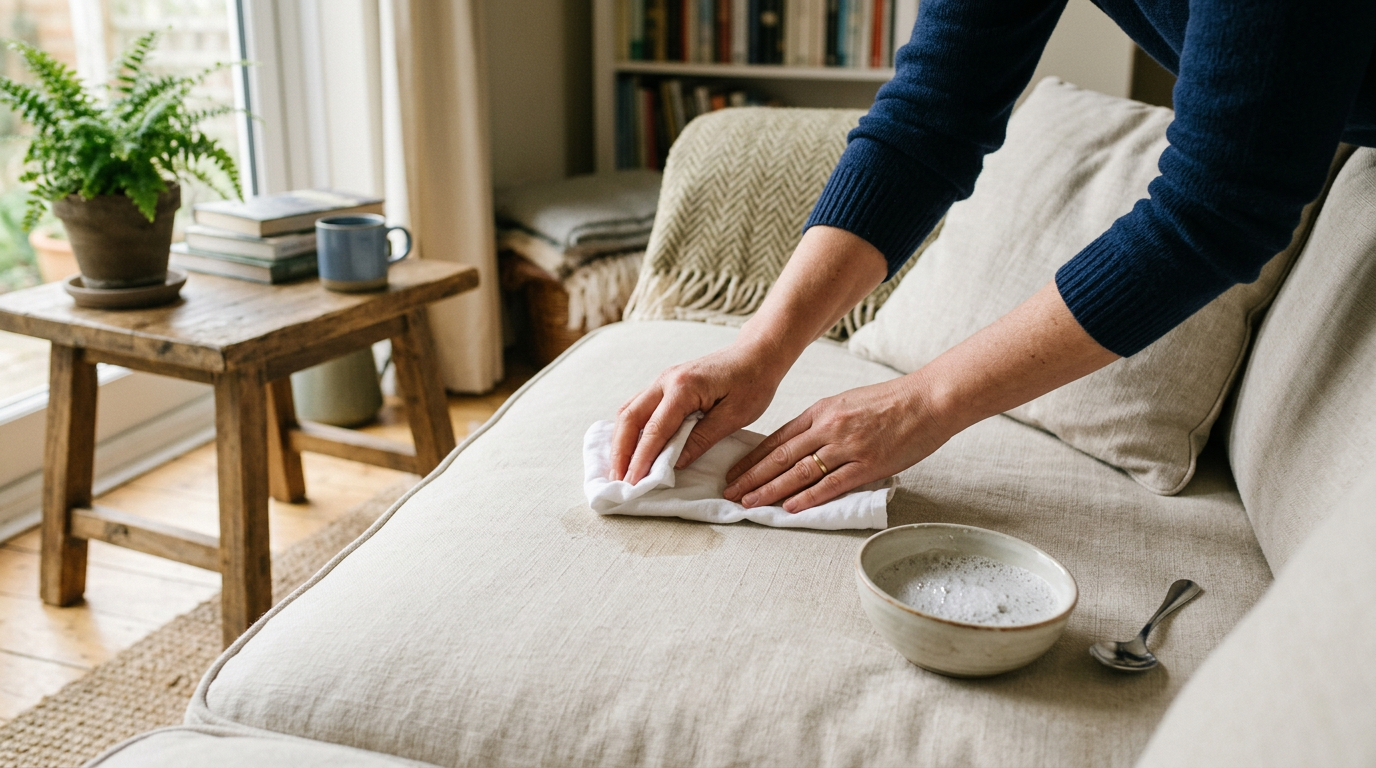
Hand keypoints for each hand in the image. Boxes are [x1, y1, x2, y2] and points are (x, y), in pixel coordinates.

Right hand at [611, 338, 788, 483]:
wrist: (756, 354)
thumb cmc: (753, 383)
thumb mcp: (735, 415)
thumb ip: (703, 438)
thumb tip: (675, 463)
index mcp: (683, 387)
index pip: (655, 429)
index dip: (641, 459)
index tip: (633, 483)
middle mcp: (666, 380)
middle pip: (630, 417)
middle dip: (621, 451)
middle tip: (618, 480)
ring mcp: (662, 380)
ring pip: (628, 411)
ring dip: (620, 440)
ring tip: (619, 468)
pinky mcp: (665, 384)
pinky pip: (637, 407)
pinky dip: (629, 429)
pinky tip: (630, 446)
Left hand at [723, 375, 951, 511]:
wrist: (929, 399)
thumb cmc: (892, 401)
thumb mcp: (848, 402)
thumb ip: (824, 422)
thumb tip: (803, 443)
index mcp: (821, 411)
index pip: (777, 438)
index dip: (753, 458)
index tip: (735, 472)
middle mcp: (828, 428)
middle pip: (781, 456)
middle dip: (752, 477)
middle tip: (730, 493)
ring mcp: (847, 447)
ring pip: (799, 472)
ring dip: (771, 490)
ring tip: (750, 504)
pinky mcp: (868, 465)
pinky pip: (831, 484)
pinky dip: (808, 497)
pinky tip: (790, 507)